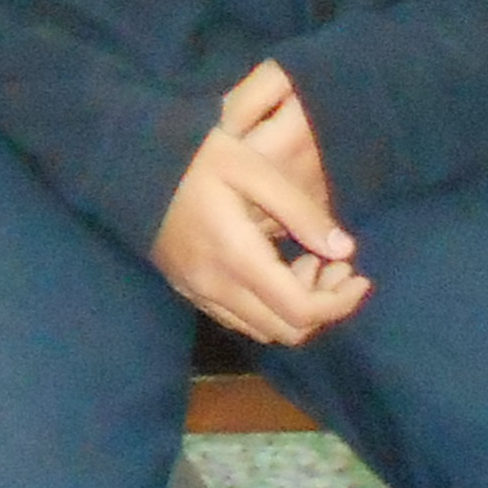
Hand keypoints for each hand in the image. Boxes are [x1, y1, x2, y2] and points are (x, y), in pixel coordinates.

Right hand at [149, 59, 368, 347]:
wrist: (127, 162)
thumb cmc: (194, 157)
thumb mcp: (251, 169)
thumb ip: (299, 211)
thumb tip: (344, 249)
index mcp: (237, 258)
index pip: (301, 311)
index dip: (339, 302)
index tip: (360, 275)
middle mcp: (217, 287)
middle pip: (287, 330)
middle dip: (323, 305)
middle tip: (335, 263)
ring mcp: (199, 292)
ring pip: (263, 330)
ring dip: (296, 308)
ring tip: (309, 263)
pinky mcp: (188, 289)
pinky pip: (238, 319)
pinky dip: (268, 306)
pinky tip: (274, 269)